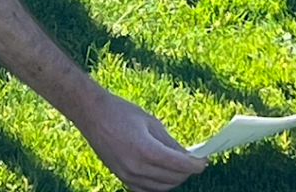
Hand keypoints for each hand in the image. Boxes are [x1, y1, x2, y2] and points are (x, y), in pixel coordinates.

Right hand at [78, 91, 204, 190]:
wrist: (92, 114)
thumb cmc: (120, 111)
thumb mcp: (149, 121)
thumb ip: (169, 141)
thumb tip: (186, 155)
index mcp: (146, 149)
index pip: (179, 165)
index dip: (196, 165)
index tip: (204, 161)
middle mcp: (138, 167)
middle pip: (173, 178)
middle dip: (186, 171)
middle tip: (192, 161)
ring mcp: (129, 176)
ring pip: (162, 187)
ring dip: (174, 179)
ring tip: (178, 166)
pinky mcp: (123, 178)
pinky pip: (147, 190)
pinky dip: (159, 185)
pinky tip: (162, 175)